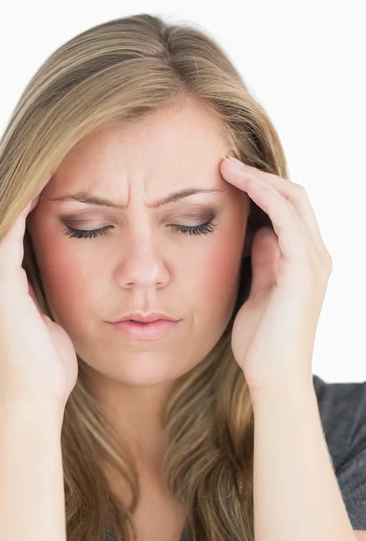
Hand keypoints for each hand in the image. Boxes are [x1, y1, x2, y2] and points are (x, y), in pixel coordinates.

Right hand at [0, 182, 78, 413]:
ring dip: (18, 199)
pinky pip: (7, 240)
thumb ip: (47, 296)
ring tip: (38, 169)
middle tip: (43, 167)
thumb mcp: (49, 318)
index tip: (51, 185)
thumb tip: (63, 280)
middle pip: (2, 226)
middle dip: (21, 198)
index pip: (14, 237)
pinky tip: (33, 194)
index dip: (28, 211)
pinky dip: (17, 216)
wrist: (39, 391)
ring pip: (0, 227)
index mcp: (7, 286)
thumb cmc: (49, 360)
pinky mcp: (0, 286)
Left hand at [220, 154, 332, 398]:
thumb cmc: (261, 342)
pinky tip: (240, 185)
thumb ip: (262, 262)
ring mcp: (313, 261)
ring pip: (292, 200)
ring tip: (226, 166)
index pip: (288, 210)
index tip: (227, 177)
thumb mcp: (258, 292)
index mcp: (305, 261)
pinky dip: (264, 195)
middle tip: (225, 163)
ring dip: (259, 178)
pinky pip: (285, 219)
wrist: (273, 377)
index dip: (261, 188)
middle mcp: (316, 255)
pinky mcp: (303, 269)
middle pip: (294, 197)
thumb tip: (256, 234)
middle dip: (260, 176)